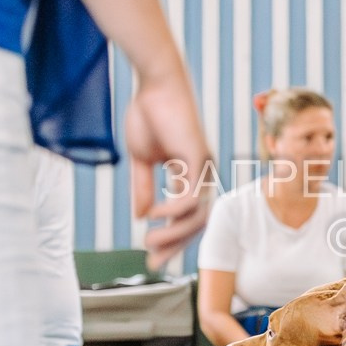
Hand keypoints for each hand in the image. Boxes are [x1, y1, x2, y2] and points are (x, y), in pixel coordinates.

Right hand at [124, 68, 213, 269]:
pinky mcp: (200, 159)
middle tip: (152, 261)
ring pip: (197, 216)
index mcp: (190, 174)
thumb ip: (143, 188)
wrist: (154, 84)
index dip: (170, 239)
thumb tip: (141, 216)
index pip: (186, 216)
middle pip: (196, 223)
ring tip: (149, 241)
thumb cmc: (148, 114)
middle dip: (174, 245)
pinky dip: (172, 211)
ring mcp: (204, 168)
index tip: (151, 257)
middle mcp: (202, 174)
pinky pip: (191, 198)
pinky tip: (152, 216)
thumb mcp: (142, 160)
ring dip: (173, 233)